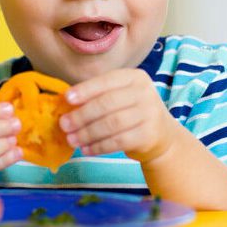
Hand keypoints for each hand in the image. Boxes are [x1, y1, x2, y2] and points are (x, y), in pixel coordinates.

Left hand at [59, 69, 178, 163]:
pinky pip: (118, 141)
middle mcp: (145, 92)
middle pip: (107, 103)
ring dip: (87, 133)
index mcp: (135, 77)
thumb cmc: (132, 112)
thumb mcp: (120, 96)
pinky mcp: (149, 135)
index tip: (67, 99)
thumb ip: (98, 96)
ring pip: (111, 124)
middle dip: (82, 115)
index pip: (106, 81)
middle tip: (64, 125)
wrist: (162, 135)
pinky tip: (86, 149)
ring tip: (72, 140)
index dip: (85, 90)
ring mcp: (149, 114)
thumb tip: (67, 102)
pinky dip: (99, 146)